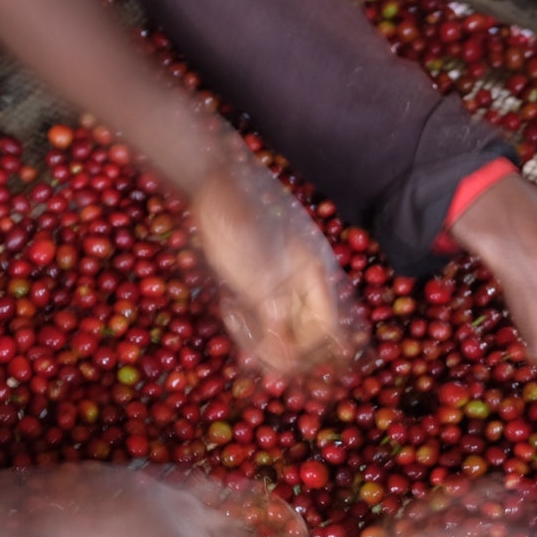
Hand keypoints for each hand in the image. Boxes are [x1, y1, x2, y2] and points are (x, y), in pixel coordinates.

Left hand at [190, 143, 358, 379]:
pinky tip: (229, 310)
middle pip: (308, 337)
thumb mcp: (252, 270)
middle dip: (280, 349)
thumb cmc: (232, 216)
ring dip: (261, 339)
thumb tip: (285, 356)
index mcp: (315, 275)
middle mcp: (306, 283)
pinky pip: (266, 318)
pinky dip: (250, 325)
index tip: (273, 353)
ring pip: (285, 331)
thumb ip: (272, 312)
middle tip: (248, 349)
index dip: (303, 349)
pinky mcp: (262, 283)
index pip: (326, 329)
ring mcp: (284, 283)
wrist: (210, 181)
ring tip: (232, 322)